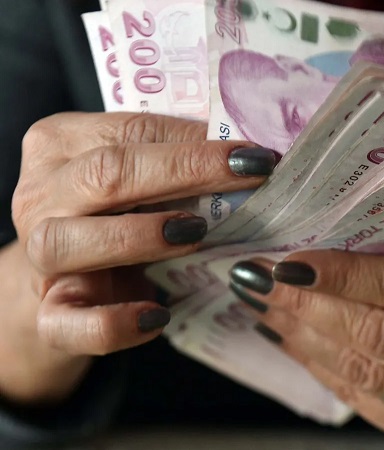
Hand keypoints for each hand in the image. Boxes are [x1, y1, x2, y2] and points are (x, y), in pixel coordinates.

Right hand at [6, 112, 275, 401]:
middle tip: (248, 177)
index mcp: (61, 144)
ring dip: (139, 236)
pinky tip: (157, 316)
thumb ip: (180, 160)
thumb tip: (251, 154)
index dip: (195, 141)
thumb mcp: (144, 180)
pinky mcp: (47, 315)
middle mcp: (39, 196)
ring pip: (69, 241)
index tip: (256, 154)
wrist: (70, 286)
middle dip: (185, 172)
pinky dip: (114, 323)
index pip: (130, 131)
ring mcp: (36, 257)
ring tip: (195, 234)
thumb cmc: (118, 217)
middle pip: (104, 175)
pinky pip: (69, 323)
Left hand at [228, 250, 383, 449]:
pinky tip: (289, 336)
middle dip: (309, 306)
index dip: (345, 276)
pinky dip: (318, 365)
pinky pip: (362, 399)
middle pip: (380, 337)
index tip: (290, 261)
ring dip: (302, 336)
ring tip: (263, 303)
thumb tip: (329, 222)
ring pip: (363, 372)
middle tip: (258, 278)